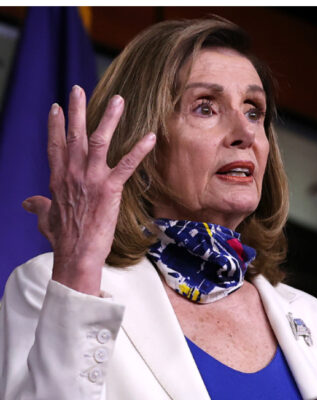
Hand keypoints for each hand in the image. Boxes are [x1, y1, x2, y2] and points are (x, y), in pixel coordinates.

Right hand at [22, 85, 155, 295]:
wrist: (75, 255)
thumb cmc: (63, 239)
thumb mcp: (46, 218)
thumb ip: (40, 206)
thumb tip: (28, 202)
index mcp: (58, 179)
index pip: (55, 145)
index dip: (55, 125)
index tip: (56, 107)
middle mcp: (72, 174)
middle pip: (74, 135)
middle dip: (76, 110)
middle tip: (78, 89)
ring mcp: (90, 179)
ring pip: (99, 141)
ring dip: (109, 119)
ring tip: (117, 100)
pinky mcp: (109, 189)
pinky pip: (127, 165)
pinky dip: (139, 150)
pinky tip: (150, 136)